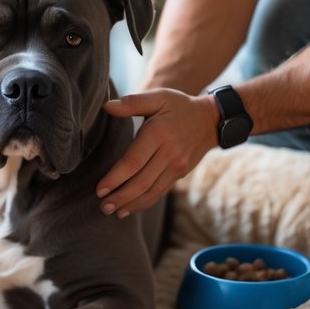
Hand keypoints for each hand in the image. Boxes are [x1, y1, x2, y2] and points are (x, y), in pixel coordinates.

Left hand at [96, 89, 218, 216]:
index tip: (99, 189)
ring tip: (112, 211)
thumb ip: (132, 102)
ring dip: (131, 204)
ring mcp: (176, 166)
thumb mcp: (158, 97)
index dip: (115, 178)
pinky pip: (160, 191)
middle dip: (120, 196)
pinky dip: (144, 202)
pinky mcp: (180, 173)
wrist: (210, 119)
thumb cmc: (179, 105)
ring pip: (151, 190)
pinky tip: (130, 208)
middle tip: (102, 206)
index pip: (133, 161)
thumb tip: (106, 106)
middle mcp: (169, 153)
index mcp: (158, 133)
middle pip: (141, 181)